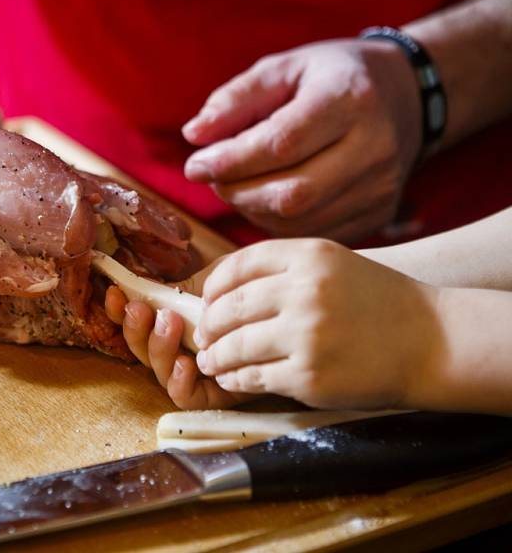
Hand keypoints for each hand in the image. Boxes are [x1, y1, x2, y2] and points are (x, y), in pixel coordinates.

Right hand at [104, 286, 252, 408]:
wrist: (307, 328)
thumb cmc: (266, 300)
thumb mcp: (227, 284)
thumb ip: (191, 287)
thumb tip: (149, 284)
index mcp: (178, 319)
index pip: (139, 318)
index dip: (120, 309)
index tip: (116, 292)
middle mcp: (182, 347)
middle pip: (141, 346)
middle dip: (135, 328)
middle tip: (141, 309)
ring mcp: (198, 372)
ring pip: (158, 370)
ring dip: (157, 347)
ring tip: (168, 324)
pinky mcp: (217, 396)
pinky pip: (186, 397)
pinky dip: (179, 381)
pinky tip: (184, 363)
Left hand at [183, 39, 421, 242]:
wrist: (406, 96)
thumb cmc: (331, 78)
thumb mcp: (284, 69)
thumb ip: (236, 99)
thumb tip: (193, 135)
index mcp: (351, 98)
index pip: (281, 143)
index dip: (231, 160)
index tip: (195, 165)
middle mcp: (375, 147)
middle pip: (291, 192)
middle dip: (238, 191)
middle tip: (214, 178)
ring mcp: (382, 187)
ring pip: (300, 220)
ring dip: (253, 210)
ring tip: (238, 186)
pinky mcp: (380, 214)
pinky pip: (314, 233)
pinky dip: (278, 224)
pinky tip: (266, 201)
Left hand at [195, 239, 441, 409]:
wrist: (431, 340)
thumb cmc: (377, 300)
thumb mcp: (333, 263)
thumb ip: (282, 268)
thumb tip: (222, 287)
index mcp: (308, 256)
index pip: (239, 265)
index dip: (214, 285)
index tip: (207, 300)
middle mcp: (305, 291)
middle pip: (230, 307)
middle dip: (209, 325)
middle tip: (202, 335)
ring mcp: (306, 334)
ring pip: (235, 345)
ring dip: (216, 356)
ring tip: (210, 360)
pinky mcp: (309, 375)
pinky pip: (253, 377)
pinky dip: (235, 378)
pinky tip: (232, 377)